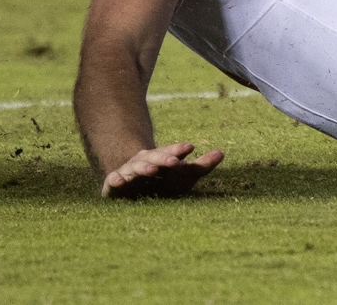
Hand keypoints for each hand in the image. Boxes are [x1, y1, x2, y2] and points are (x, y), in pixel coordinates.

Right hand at [101, 142, 222, 199]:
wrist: (131, 190)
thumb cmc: (164, 181)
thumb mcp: (184, 175)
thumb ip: (201, 166)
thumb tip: (222, 153)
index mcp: (162, 158)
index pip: (172, 152)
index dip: (179, 149)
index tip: (191, 147)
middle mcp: (145, 162)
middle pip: (155, 158)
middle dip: (164, 158)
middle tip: (175, 161)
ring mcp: (129, 172)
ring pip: (136, 167)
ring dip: (144, 168)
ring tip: (152, 170)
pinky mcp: (114, 184)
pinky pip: (114, 181)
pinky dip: (116, 181)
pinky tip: (120, 182)